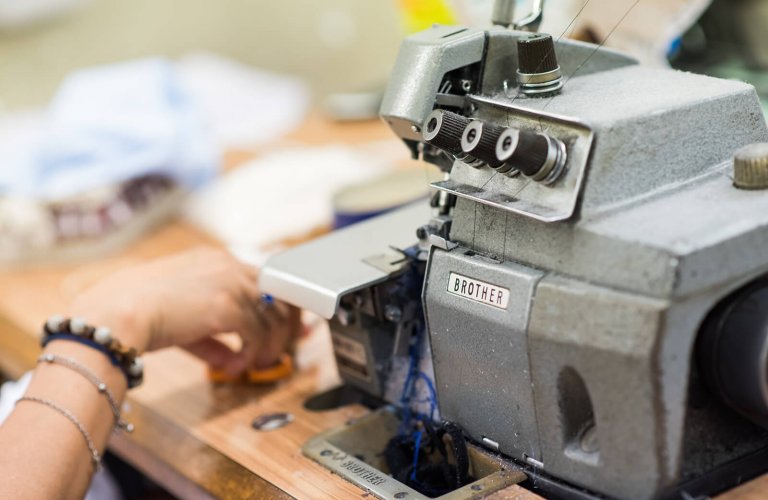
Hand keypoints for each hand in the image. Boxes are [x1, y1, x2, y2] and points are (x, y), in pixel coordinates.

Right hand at [69, 248, 300, 375]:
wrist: (116, 312)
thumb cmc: (136, 312)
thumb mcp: (183, 319)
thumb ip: (212, 336)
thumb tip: (233, 358)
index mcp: (216, 259)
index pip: (264, 277)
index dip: (279, 304)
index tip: (285, 326)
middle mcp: (229, 266)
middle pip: (279, 293)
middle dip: (287, 324)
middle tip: (283, 348)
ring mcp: (231, 284)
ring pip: (273, 317)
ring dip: (270, 346)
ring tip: (258, 364)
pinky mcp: (228, 306)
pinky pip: (257, 335)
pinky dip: (252, 354)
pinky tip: (236, 366)